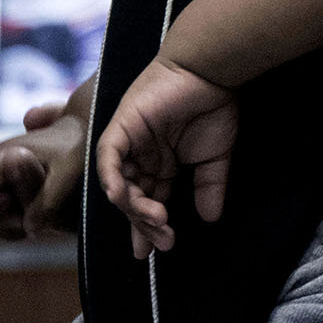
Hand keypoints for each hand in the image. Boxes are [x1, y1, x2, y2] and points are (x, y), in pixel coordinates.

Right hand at [0, 96, 86, 240]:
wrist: (83, 129)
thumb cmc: (76, 147)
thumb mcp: (66, 175)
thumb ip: (46, 202)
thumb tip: (27, 228)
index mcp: (1, 157)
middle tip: (24, 231)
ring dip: (6, 220)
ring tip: (34, 225)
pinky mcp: (6, 177)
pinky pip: (0, 202)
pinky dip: (12, 215)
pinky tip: (33, 221)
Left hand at [95, 58, 239, 257]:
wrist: (209, 72)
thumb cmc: (213, 106)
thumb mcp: (214, 157)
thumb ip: (209, 186)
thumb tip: (211, 219)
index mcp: (160, 162)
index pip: (149, 200)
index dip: (149, 226)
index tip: (156, 250)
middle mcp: (140, 156)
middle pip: (133, 199)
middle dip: (145, 224)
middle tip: (161, 242)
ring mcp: (127, 143)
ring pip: (120, 185)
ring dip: (135, 207)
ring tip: (157, 221)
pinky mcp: (120, 128)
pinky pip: (108, 159)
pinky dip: (113, 179)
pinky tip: (124, 198)